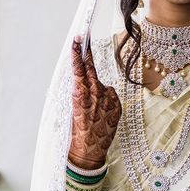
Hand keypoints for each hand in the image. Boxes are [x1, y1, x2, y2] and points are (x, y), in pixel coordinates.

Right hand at [69, 36, 120, 167]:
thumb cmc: (77, 133)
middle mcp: (95, 94)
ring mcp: (108, 99)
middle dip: (87, 55)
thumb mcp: (72, 110)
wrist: (90, 151)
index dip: (78, 52)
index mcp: (80, 95)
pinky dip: (105, 99)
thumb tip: (87, 84)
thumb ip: (80, 94)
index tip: (78, 39)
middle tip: (85, 41)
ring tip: (90, 106)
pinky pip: (110, 95)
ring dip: (95, 89)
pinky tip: (100, 112)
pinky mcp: (117, 106)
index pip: (79, 68)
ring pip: (100, 85)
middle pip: (91, 69)